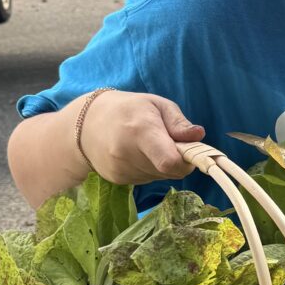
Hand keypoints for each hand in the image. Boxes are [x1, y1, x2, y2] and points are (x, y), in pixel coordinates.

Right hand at [76, 90, 206, 184]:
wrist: (85, 124)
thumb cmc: (128, 109)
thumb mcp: (156, 104)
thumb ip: (179, 122)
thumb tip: (199, 135)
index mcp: (141, 131)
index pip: (170, 162)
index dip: (187, 160)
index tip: (190, 149)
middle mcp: (128, 154)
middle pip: (169, 170)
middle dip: (178, 159)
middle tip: (168, 141)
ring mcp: (121, 170)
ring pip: (160, 176)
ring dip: (163, 164)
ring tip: (148, 144)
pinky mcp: (117, 180)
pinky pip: (147, 179)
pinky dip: (150, 169)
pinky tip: (137, 153)